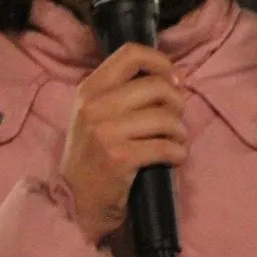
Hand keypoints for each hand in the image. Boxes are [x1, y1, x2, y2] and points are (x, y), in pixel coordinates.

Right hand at [59, 43, 186, 243]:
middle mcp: (94, 107)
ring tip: (175, 140)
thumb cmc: (93, 155)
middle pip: (156, 86)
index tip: (174, 80)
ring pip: (165, 117)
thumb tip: (173, 76)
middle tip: (176, 118)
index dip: (161, 62)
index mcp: (89, 89)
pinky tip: (174, 158)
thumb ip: (124, 92)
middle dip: (177, 102)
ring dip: (180, 131)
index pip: (131, 53)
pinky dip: (178, 153)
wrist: (76, 202)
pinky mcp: (119, 158)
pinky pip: (165, 146)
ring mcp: (105, 133)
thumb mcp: (95, 114)